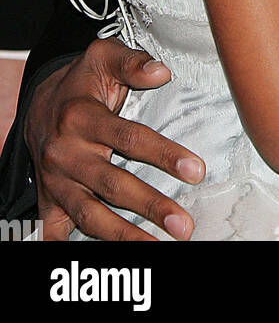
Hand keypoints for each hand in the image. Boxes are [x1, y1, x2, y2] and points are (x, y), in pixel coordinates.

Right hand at [25, 38, 204, 240]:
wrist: (40, 104)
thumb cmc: (82, 82)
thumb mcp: (104, 57)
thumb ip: (133, 62)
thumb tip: (162, 72)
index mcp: (82, 117)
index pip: (129, 138)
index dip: (164, 154)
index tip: (195, 170)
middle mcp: (66, 152)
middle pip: (112, 184)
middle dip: (150, 205)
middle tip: (182, 223)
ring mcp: (57, 181)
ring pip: (89, 215)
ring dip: (124, 236)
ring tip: (157, 247)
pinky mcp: (49, 201)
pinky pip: (57, 232)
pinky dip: (70, 249)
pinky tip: (101, 265)